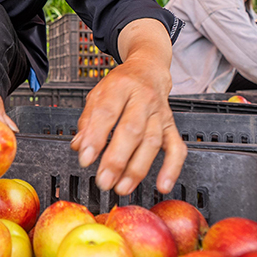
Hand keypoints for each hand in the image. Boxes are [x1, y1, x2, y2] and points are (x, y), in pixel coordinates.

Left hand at [68, 58, 186, 197]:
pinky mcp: (171, 125)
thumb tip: (80, 146)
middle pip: (132, 130)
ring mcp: (159, 113)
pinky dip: (172, 168)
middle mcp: (142, 98)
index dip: (96, 138)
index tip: (85, 158)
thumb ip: (88, 120)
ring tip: (122, 188)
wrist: (149, 69)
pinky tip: (163, 185)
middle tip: (104, 181)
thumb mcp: (97, 93)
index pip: (107, 113)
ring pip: (152, 142)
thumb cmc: (121, 84)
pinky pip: (176, 148)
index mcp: (120, 87)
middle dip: (117, 159)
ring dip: (137, 169)